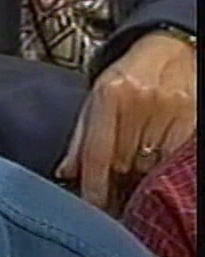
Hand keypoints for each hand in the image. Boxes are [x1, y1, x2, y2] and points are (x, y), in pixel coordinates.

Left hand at [56, 30, 196, 211]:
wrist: (171, 49)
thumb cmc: (127, 76)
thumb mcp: (96, 96)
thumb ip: (81, 135)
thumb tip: (66, 173)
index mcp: (109, 95)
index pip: (98, 152)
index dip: (94, 186)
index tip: (91, 207)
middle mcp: (139, 103)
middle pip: (123, 164)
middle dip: (116, 182)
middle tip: (113, 193)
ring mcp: (168, 111)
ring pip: (149, 165)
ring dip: (139, 176)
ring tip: (134, 175)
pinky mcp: (190, 120)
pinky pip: (171, 159)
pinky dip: (160, 168)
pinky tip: (153, 165)